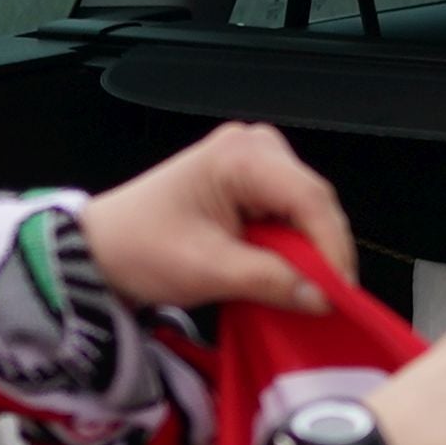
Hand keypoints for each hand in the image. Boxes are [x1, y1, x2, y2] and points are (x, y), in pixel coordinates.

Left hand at [76, 123, 354, 313]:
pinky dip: (295, 246)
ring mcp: (255, 160)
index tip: (341, 293)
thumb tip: (322, 298)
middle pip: (314, 201)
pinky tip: (290, 272)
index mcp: (239, 155)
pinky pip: (292, 214)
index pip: (308, 198)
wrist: (104, 248)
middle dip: (324, 250)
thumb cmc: (142, 248)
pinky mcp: (253, 181)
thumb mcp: (207, 269)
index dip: (331, 247)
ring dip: (310, 250)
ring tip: (309, 289)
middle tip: (328, 298)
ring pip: (309, 209)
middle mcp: (253, 146)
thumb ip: (270, 281)